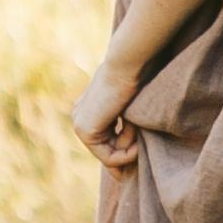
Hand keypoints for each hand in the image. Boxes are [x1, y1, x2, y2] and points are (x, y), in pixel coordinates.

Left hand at [71, 52, 143, 173]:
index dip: (124, 153)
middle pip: (107, 150)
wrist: (127, 65)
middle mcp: (80, 117)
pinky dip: (126, 154)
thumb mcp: (131, 106)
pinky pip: (108, 157)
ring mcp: (80, 124)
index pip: (105, 141)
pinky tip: (137, 143)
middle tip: (142, 146)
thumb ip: (127, 125)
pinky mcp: (85, 130)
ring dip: (130, 146)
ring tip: (136, 127)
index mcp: (89, 109)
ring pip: (109, 154)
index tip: (139, 156)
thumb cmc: (137, 77)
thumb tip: (133, 153)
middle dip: (128, 149)